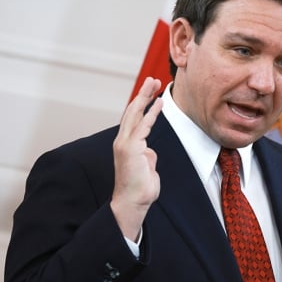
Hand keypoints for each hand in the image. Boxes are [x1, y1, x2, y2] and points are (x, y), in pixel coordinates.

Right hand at [110, 77, 163, 240]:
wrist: (133, 201)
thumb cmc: (140, 187)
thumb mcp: (146, 166)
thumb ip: (147, 155)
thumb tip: (150, 150)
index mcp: (126, 144)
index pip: (133, 118)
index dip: (142, 103)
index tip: (151, 92)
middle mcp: (123, 140)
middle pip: (132, 110)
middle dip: (143, 94)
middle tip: (152, 79)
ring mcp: (126, 143)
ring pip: (135, 114)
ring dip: (145, 97)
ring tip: (154, 83)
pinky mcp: (131, 148)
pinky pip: (143, 126)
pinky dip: (151, 113)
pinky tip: (158, 103)